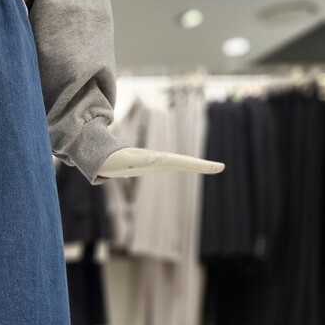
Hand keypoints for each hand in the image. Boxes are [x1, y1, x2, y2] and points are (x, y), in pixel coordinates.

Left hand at [97, 146, 224, 178]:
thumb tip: (160, 159)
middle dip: (203, 165)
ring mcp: (156, 162)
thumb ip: (141, 160)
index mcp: (159, 159)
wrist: (103, 157)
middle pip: (185, 162)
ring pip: (180, 163)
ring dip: (196, 165)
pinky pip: (171, 165)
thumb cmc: (113, 161)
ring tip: (214, 167)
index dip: (200, 165)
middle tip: (221, 167)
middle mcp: (160, 159)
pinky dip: (184, 166)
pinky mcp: (151, 165)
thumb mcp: (127, 162)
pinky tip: (189, 166)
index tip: (218, 167)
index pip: (184, 162)